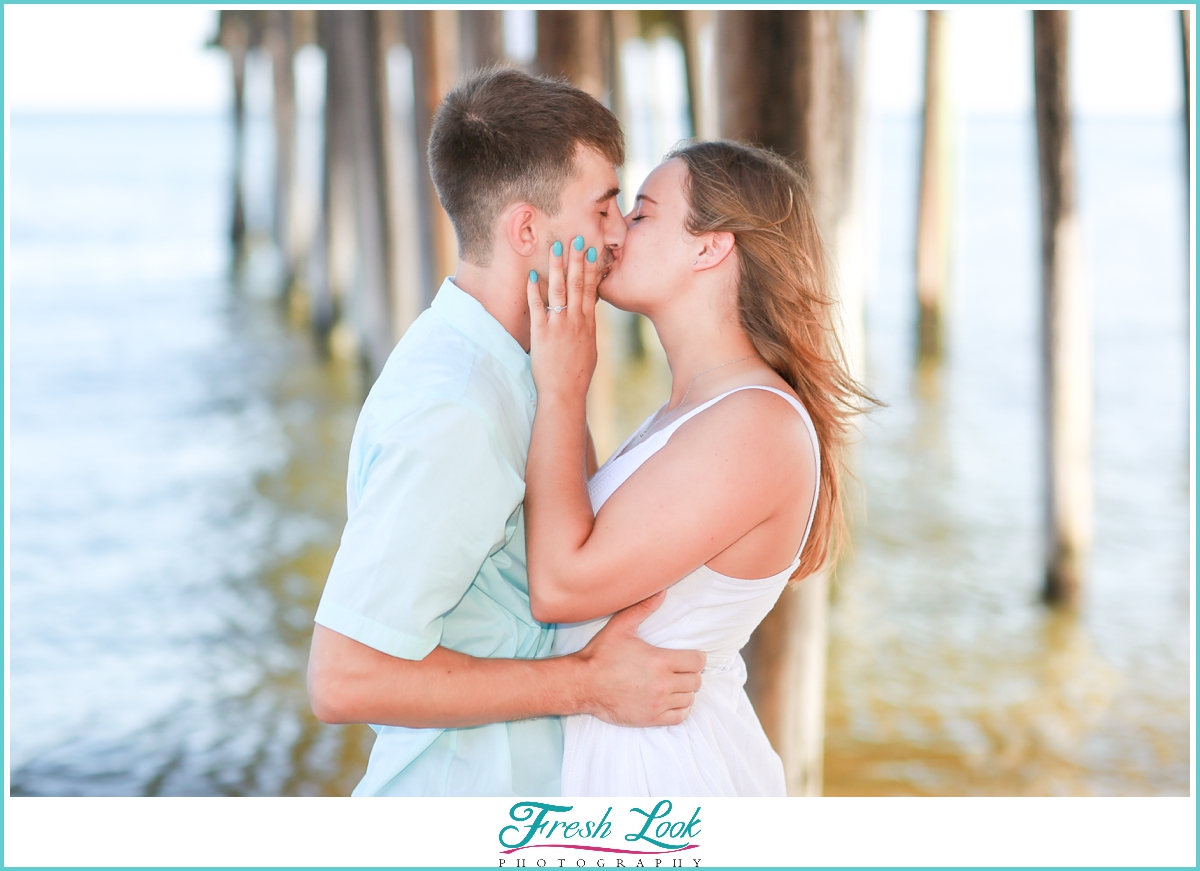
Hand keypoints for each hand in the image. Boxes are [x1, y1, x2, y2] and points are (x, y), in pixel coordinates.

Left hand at [527, 235, 598, 401]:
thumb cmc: (578, 374)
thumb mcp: (589, 347)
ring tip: (556, 248)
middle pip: (577, 284)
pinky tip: (532, 275)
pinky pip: (537, 307)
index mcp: (588, 323)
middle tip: (577, 239)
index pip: (590, 290)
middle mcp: (575, 321)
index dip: (591, 269)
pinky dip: (534, 291)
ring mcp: (558, 326)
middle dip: (576, 260)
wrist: (565, 392)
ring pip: (558, 290)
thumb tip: (587, 314)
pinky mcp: (542, 333)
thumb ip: (587, 328)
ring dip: (557, 268)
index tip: (591, 251)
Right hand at [572, 591, 706, 726]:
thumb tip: (661, 590)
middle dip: (690, 673)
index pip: (697, 661)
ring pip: (689, 698)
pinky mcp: (651, 718)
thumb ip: (643, 608)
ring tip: (674, 683)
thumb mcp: (621, 626)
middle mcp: (663, 684)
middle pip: (695, 680)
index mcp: (660, 661)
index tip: (689, 657)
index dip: (695, 658)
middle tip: (679, 669)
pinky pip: (680, 716)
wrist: (583, 684)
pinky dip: (680, 708)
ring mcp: (658, 703)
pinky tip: (671, 700)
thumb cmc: (601, 655)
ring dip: (684, 690)